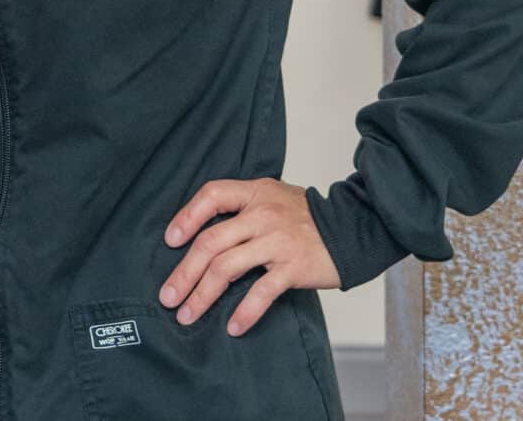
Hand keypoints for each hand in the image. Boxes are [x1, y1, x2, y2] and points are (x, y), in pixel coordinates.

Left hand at [161, 178, 341, 335]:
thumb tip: (203, 233)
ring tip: (187, 315)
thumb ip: (243, 208)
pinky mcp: (293, 268)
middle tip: (168, 297)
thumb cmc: (308, 216)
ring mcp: (277, 242)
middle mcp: (262, 215)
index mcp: (254, 194)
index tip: (170, 241)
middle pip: (210, 242)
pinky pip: (261, 292)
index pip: (211, 195)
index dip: (186, 217)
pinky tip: (232, 327)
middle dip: (184, 273)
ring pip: (227, 268)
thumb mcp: (273, 197)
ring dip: (203, 295)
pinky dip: (245, 312)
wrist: (354, 226)